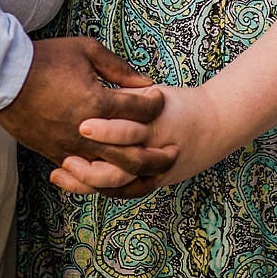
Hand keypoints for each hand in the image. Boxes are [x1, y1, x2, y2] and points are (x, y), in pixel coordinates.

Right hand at [0, 37, 177, 188]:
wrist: (4, 79)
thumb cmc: (45, 59)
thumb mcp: (85, 50)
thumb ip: (118, 67)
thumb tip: (144, 82)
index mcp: (99, 103)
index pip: (140, 110)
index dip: (155, 103)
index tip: (160, 97)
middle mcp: (89, 132)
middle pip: (135, 154)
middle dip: (159, 155)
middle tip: (174, 150)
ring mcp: (73, 148)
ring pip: (114, 175)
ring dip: (138, 177)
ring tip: (154, 174)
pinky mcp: (58, 156)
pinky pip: (89, 177)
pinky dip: (108, 181)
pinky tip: (121, 178)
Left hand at [50, 84, 225, 197]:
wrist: (216, 125)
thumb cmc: (179, 103)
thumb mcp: (154, 93)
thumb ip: (126, 94)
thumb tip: (94, 86)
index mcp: (156, 124)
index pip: (129, 130)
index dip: (105, 130)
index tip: (81, 125)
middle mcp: (156, 152)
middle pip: (122, 167)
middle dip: (90, 166)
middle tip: (65, 159)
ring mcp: (156, 171)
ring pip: (119, 185)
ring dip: (87, 182)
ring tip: (60, 174)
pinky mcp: (154, 182)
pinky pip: (123, 191)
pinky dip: (99, 189)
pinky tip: (75, 183)